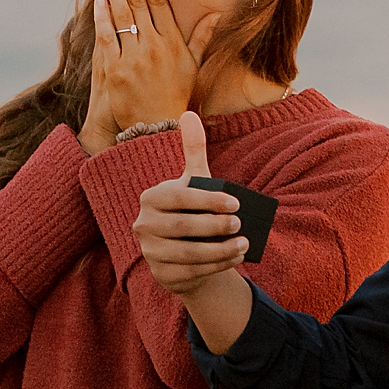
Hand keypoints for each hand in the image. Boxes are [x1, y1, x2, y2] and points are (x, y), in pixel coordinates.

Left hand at [80, 0, 217, 152]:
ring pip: (122, 16)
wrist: (156, 127)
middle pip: (138, 3)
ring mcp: (134, 58)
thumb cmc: (176, 95)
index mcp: (173, 43)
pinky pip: (107, 37)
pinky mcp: (115, 70)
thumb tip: (216, 14)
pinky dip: (102, 17)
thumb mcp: (193, 66)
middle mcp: (155, 47)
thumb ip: (202, 38)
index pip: (159, 3)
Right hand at [135, 112, 248, 295]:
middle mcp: (144, 226)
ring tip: (244, 244)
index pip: (179, 198)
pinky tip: (235, 258)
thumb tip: (188, 114)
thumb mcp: (194, 182)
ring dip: (220, 250)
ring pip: (188, 253)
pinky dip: (216, 266)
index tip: (236, 204)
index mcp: (151, 199)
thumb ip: (192, 151)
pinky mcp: (161, 275)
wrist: (186, 252)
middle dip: (215, 226)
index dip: (208, 201)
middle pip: (182, 227)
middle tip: (241, 224)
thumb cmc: (192, 211)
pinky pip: (191, 272)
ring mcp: (150, 252)